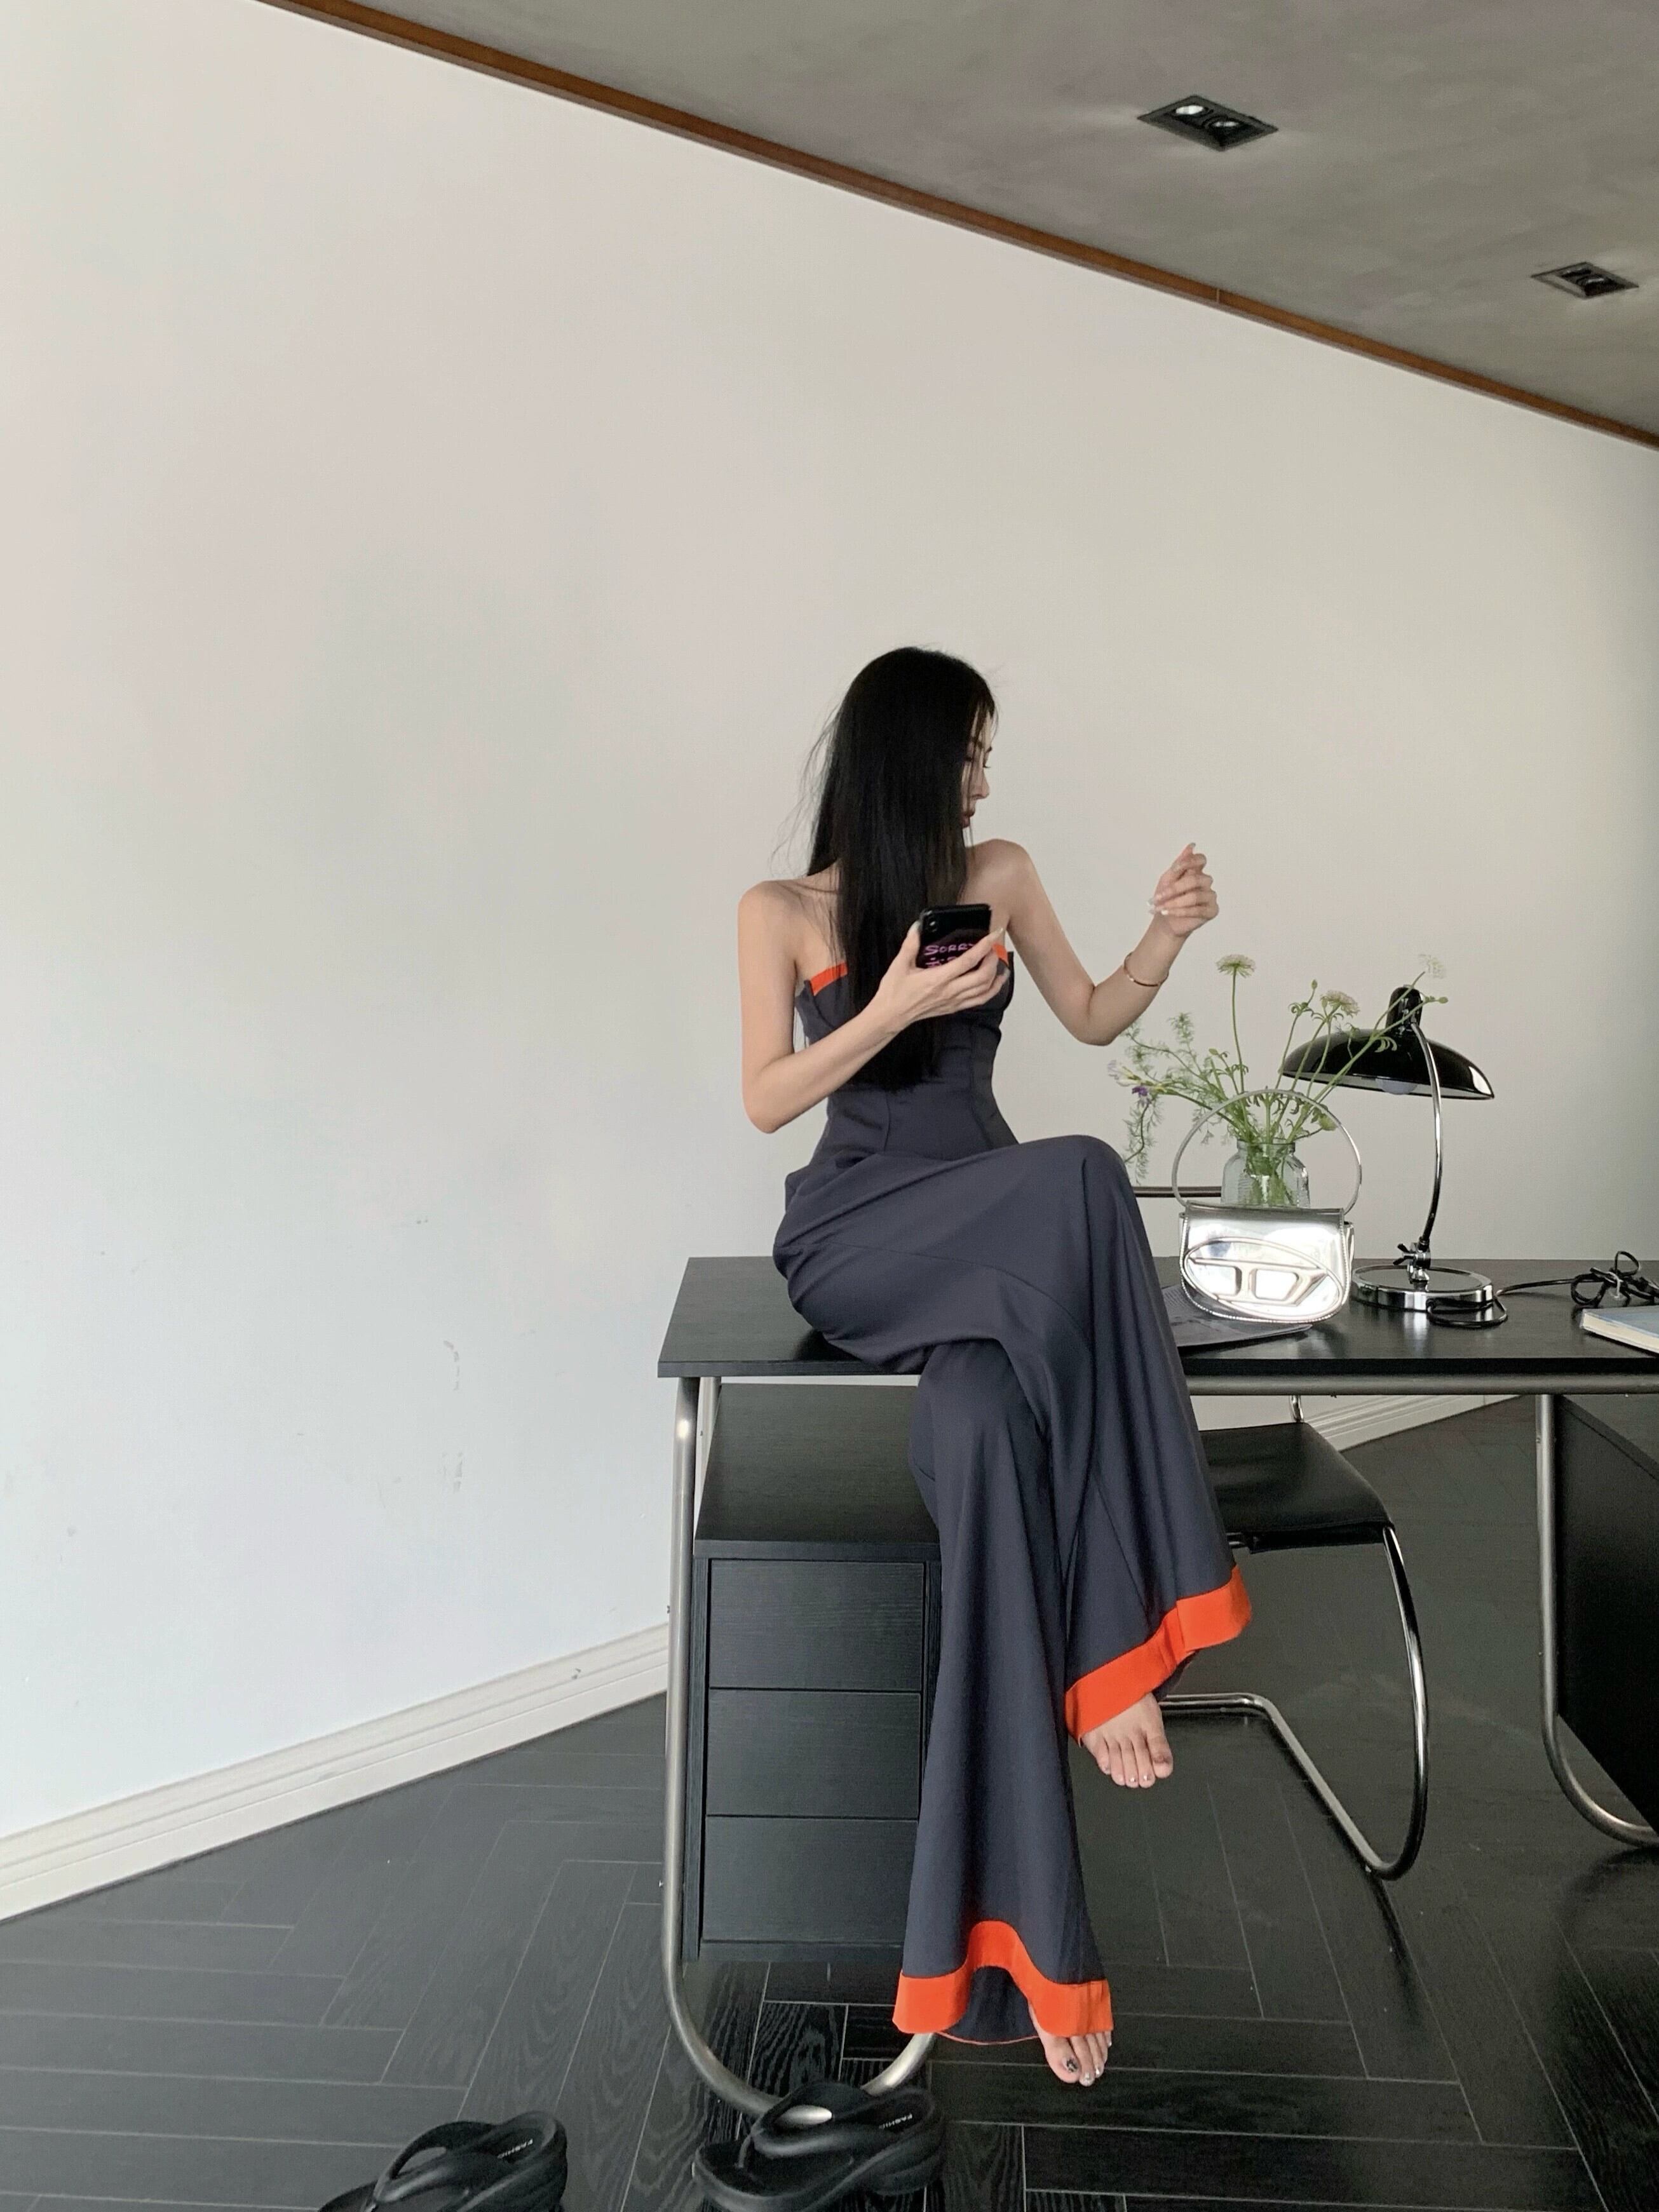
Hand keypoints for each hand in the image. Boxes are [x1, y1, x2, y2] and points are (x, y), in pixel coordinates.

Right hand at [870, 921, 1006, 1034]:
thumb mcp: (899, 965)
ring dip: (996, 975)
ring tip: (1001, 962)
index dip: (984, 946)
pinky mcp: (954, 1007)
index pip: (968, 960)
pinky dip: (992, 990)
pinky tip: (996, 982)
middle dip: (993, 959)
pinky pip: (979, 1000)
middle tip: (994, 946)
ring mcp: (953, 1001)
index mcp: (938, 979)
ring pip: (985, 990)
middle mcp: (949, 991)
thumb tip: (917, 927)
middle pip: (983, 976)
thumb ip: (910, 944)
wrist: (890, 1016)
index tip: (993, 935)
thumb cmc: (894, 993)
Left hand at [1148, 843, 1216, 942]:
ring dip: (1174, 903)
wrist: (1164, 921)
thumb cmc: (1166, 899)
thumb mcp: (1167, 879)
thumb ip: (1178, 864)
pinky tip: (1168, 913)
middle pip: (1194, 879)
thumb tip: (1191, 847)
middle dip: (1173, 889)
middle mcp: (1205, 882)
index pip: (1200, 859)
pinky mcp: (1212, 911)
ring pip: (1195, 896)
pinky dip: (1180, 912)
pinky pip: (1198, 910)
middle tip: (1158, 898)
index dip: (1189, 862)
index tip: (1174, 869)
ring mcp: (1210, 896)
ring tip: (1161, 908)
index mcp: (1196, 871)